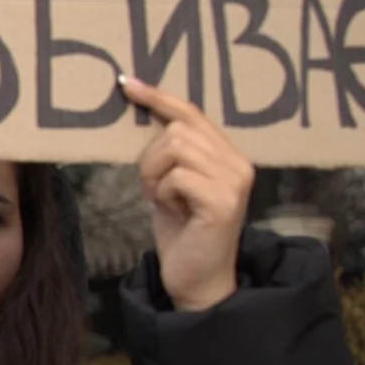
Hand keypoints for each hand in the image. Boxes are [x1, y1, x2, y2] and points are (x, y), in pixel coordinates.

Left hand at [119, 76, 253, 311]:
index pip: (191, 113)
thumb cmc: (182, 232)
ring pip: (174, 148)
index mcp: (227, 154)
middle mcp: (238, 162)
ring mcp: (234, 181)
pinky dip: (163, 194)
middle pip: (176, 130)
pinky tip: (175, 213)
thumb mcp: (170, 184)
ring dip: (155, 176)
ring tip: (166, 201)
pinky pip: (176, 176)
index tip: (126, 83)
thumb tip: (141, 113)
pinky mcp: (223, 201)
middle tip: (156, 190)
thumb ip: (167, 153)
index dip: (158, 97)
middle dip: (150, 159)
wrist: (197, 280)